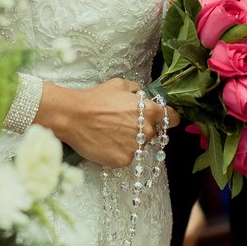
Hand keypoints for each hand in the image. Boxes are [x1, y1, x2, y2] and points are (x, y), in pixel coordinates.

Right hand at [44, 78, 177, 167]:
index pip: (173, 118)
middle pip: (154, 133)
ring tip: (111, 133)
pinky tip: (106, 142)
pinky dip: (119, 151)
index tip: (161, 119)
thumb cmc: (95, 98)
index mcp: (149, 110)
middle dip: (143, 129)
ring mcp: (136, 147)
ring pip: (140, 146)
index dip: (168, 118)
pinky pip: (126, 156)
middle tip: (123, 124)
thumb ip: (137, 90)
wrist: (73, 116)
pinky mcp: (123, 160)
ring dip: (131, 141)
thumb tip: (143, 95)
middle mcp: (146, 130)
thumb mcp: (119, 85)